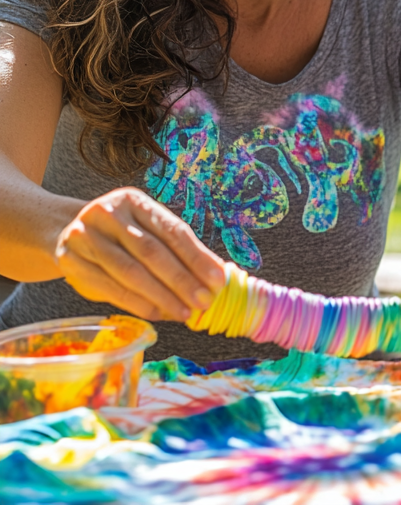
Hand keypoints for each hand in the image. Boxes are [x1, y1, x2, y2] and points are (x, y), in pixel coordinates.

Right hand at [55, 188, 225, 322]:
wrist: (67, 231)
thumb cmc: (121, 234)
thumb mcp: (146, 230)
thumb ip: (176, 249)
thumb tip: (215, 277)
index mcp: (134, 200)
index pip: (172, 231)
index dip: (197, 257)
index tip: (218, 279)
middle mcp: (108, 214)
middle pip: (152, 252)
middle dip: (182, 280)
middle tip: (204, 302)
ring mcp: (85, 237)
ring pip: (131, 272)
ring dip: (162, 296)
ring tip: (184, 312)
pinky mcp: (71, 261)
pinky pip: (110, 288)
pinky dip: (138, 303)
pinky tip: (158, 313)